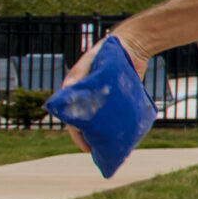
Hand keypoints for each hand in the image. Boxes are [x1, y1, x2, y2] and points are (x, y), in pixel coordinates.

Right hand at [56, 31, 151, 155]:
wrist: (130, 46)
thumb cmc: (105, 53)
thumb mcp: (90, 64)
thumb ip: (79, 76)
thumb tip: (67, 90)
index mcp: (75, 93)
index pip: (72, 119)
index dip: (77, 135)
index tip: (86, 148)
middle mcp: (86, 98)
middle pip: (86, 123)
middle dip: (90, 138)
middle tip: (99, 152)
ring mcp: (102, 99)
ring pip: (100, 122)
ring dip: (103, 134)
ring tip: (111, 148)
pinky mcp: (117, 99)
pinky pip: (114, 116)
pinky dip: (116, 125)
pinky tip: (124, 136)